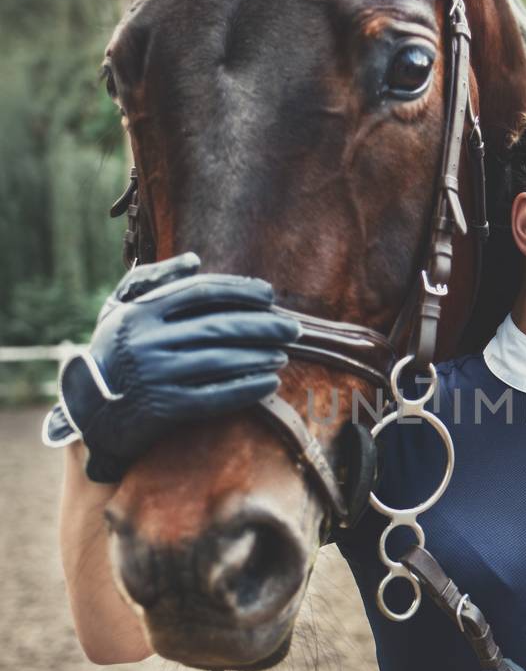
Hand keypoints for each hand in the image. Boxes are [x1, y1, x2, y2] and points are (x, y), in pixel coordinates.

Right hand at [42, 252, 301, 482]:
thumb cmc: (113, 352)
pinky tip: (269, 384)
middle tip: (293, 328)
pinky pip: (214, 397)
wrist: (87, 410)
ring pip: (220, 361)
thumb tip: (194, 260)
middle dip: (262, 326)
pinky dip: (246, 389)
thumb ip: (152, 280)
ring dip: (259, 357)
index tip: (269, 295)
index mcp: (141, 312)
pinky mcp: (163, 409)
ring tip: (283, 354)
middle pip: (218, 326)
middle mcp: (147, 341)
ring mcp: (155, 375)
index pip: (200, 292)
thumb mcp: (121, 309)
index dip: (239, 291)